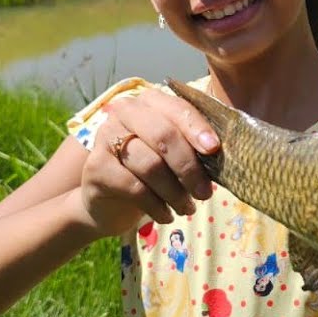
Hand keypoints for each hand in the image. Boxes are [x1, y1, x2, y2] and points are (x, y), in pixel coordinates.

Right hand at [79, 87, 220, 236]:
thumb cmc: (150, 172)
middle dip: (189, 167)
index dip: (197, 128)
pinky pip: (134, 187)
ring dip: (175, 192)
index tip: (214, 150)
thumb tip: (222, 156)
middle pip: (164, 136)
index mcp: (149, 102)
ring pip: (150, 165)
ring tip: (187, 208)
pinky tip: (166, 215)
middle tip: (204, 193)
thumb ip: (194, 148)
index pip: (177, 108)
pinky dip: (156, 205)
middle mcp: (124, 112)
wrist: (107, 203)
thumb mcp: (173, 155)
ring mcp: (106, 137)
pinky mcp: (96, 167)